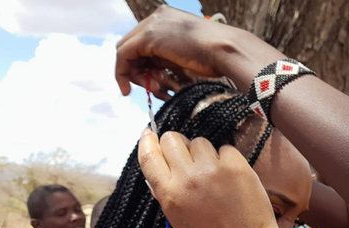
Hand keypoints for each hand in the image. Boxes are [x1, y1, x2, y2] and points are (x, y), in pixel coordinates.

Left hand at [116, 6, 279, 99]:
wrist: (226, 50)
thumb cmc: (217, 56)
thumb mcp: (187, 53)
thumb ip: (169, 56)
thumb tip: (155, 70)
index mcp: (167, 18)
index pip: (142, 40)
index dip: (140, 62)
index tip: (147, 80)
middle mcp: (157, 17)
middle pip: (131, 45)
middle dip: (134, 69)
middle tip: (147, 87)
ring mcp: (151, 25)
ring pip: (126, 51)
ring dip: (132, 74)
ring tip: (150, 89)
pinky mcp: (148, 37)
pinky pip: (124, 56)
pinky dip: (122, 73)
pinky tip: (126, 89)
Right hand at [139, 128, 283, 227]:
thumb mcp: (179, 222)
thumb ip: (168, 194)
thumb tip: (162, 169)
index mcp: (169, 194)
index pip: (149, 156)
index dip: (147, 141)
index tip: (149, 134)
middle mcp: (187, 178)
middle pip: (172, 139)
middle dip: (177, 144)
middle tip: (188, 157)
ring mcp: (212, 169)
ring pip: (199, 141)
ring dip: (203, 153)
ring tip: (213, 174)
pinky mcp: (236, 165)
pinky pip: (224, 148)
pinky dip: (226, 159)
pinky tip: (231, 177)